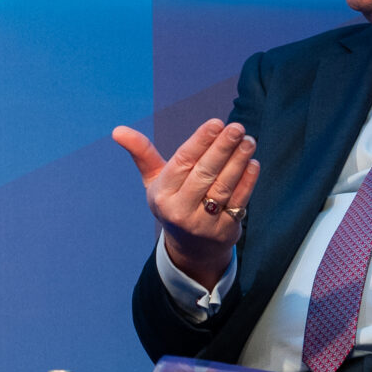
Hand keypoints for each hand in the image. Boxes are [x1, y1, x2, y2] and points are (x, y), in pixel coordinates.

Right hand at [111, 119, 259, 290]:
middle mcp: (181, 210)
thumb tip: (118, 130)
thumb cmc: (174, 202)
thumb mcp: (155, 181)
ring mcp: (203, 223)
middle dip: (222, 148)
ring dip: (238, 162)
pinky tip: (253, 163)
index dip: (200, 142)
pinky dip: (247, 182)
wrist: (192, 249)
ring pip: (223, 187)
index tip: (216, 123)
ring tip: (248, 141)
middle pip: (204, 174)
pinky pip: (238, 203)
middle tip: (237, 128)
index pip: (182, 163)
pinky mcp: (224, 231)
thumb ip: (142, 154)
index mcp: (162, 195)